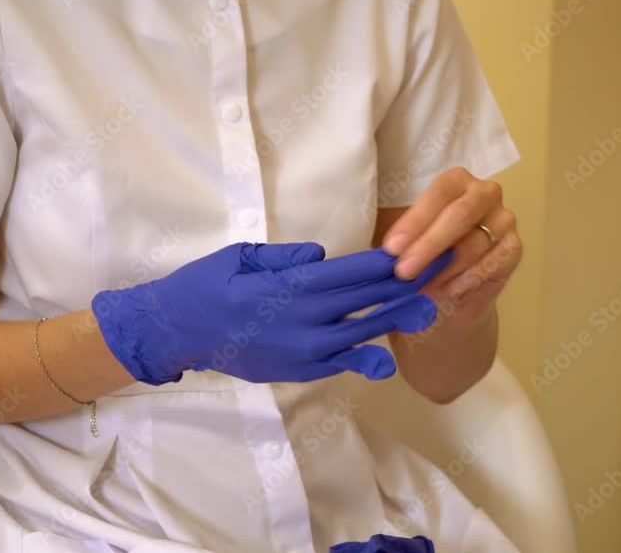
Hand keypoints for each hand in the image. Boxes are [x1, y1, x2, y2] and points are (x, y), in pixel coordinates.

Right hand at [91, 243, 451, 384]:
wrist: (178, 331)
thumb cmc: (208, 284)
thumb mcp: (244, 256)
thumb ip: (287, 257)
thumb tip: (322, 256)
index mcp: (296, 283)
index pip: (358, 271)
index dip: (393, 261)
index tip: (421, 249)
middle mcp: (309, 318)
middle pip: (370, 299)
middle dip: (407, 285)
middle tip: (441, 273)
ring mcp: (306, 350)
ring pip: (363, 332)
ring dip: (397, 319)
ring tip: (430, 310)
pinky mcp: (298, 371)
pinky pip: (339, 364)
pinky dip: (364, 359)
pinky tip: (386, 359)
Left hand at [382, 167, 521, 309]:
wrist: (453, 292)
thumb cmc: (428, 257)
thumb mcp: (410, 245)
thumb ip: (404, 243)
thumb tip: (387, 254)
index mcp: (455, 182)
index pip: (437, 195)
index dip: (414, 222)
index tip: (392, 250)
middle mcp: (484, 193)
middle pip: (459, 216)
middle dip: (428, 246)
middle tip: (403, 272)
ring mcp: (504, 220)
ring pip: (474, 244)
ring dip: (444, 269)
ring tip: (421, 287)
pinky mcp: (514, 249)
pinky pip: (491, 264)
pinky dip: (466, 280)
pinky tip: (447, 291)